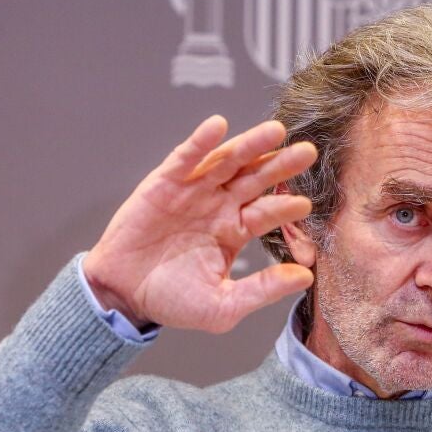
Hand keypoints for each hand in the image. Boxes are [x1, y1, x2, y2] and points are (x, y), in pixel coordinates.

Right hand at [82, 116, 317, 332]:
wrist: (123, 293)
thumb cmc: (172, 300)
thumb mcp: (224, 305)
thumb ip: (263, 289)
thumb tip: (306, 277)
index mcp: (235, 231)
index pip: (267, 213)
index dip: (285, 207)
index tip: (305, 205)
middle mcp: (219, 205)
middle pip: (255, 179)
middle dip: (280, 165)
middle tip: (308, 153)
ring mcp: (193, 191)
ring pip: (227, 162)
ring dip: (250, 145)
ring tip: (275, 131)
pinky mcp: (165, 182)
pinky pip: (186, 158)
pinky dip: (201, 141)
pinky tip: (218, 126)